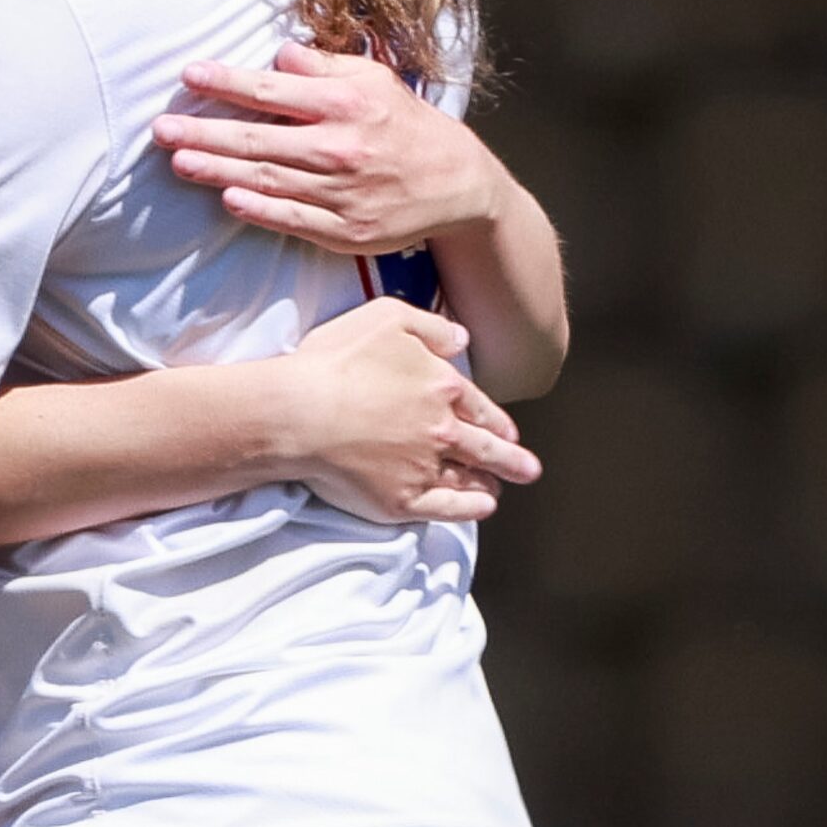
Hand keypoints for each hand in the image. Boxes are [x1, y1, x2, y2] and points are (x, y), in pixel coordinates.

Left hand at [152, 42, 503, 254]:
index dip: (227, 82)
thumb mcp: (375, 79)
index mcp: (346, 104)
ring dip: (219, 171)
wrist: (459, 183)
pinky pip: (293, 218)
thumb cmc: (406, 123)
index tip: (188, 75)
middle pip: (260, 139)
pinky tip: (227, 199)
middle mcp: (341, 148)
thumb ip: (325, 66)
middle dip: (205, 132)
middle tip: (160, 129)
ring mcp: (343, 193)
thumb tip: (278, 54)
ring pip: (268, 180)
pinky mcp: (346, 230)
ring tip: (179, 161)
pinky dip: (259, 210)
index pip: (273, 91)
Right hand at [282, 298, 538, 523]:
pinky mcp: (403, 500)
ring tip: (501, 488)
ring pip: (469, 478)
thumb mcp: (385, 318)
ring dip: (490, 482)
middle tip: (528, 468)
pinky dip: (470, 509)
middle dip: (511, 458)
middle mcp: (442, 429)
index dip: (496, 419)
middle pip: (485, 446)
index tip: (507, 430)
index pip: (478, 406)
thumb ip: (431, 327)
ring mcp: (424, 467)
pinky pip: (448, 509)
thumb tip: (463, 340)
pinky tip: (482, 507)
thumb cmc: (334, 360)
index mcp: (441, 385)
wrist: (298, 411)